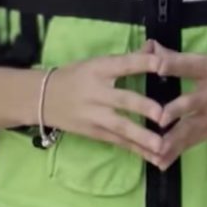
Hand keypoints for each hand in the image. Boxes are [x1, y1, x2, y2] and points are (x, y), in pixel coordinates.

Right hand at [43, 41, 164, 164]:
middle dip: (142, 107)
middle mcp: (97, 92)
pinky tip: (154, 157)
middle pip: (122, 99)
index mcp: (99, 69)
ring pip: (120, 127)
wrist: (44, 98)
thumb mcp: (98, 62)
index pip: (123, 64)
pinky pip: (119, 142)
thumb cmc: (76, 75)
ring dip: (142, 137)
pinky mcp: (95, 133)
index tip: (162, 64)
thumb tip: (155, 48)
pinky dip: (137, 150)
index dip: (142, 63)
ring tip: (161, 145)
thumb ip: (128, 58)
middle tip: (162, 114)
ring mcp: (95, 116)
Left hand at [152, 40, 206, 171]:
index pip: (192, 65)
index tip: (157, 66)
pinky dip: (177, 152)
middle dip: (176, 110)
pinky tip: (160, 162)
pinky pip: (193, 142)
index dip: (175, 64)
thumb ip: (180, 57)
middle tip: (159, 118)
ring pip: (192, 128)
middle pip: (193, 101)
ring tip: (155, 150)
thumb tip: (150, 46)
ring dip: (173, 140)